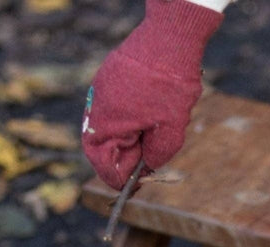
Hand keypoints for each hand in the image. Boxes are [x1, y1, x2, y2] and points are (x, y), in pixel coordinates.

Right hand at [82, 0, 222, 188]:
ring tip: (150, 143)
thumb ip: (156, 156)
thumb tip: (146, 166)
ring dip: (126, 141)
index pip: (102, 162)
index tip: (135, 187)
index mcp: (108, 122)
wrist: (172, 37)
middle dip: (122, 161)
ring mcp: (101, 89)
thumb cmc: (172, 86)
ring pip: (108, 127)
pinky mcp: (109, 77)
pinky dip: (127, 122)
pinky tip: (147, 121)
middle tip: (143, 170)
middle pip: (102, 147)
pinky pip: (112, 109)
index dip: (118, 179)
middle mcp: (97, 105)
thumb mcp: (171, 132)